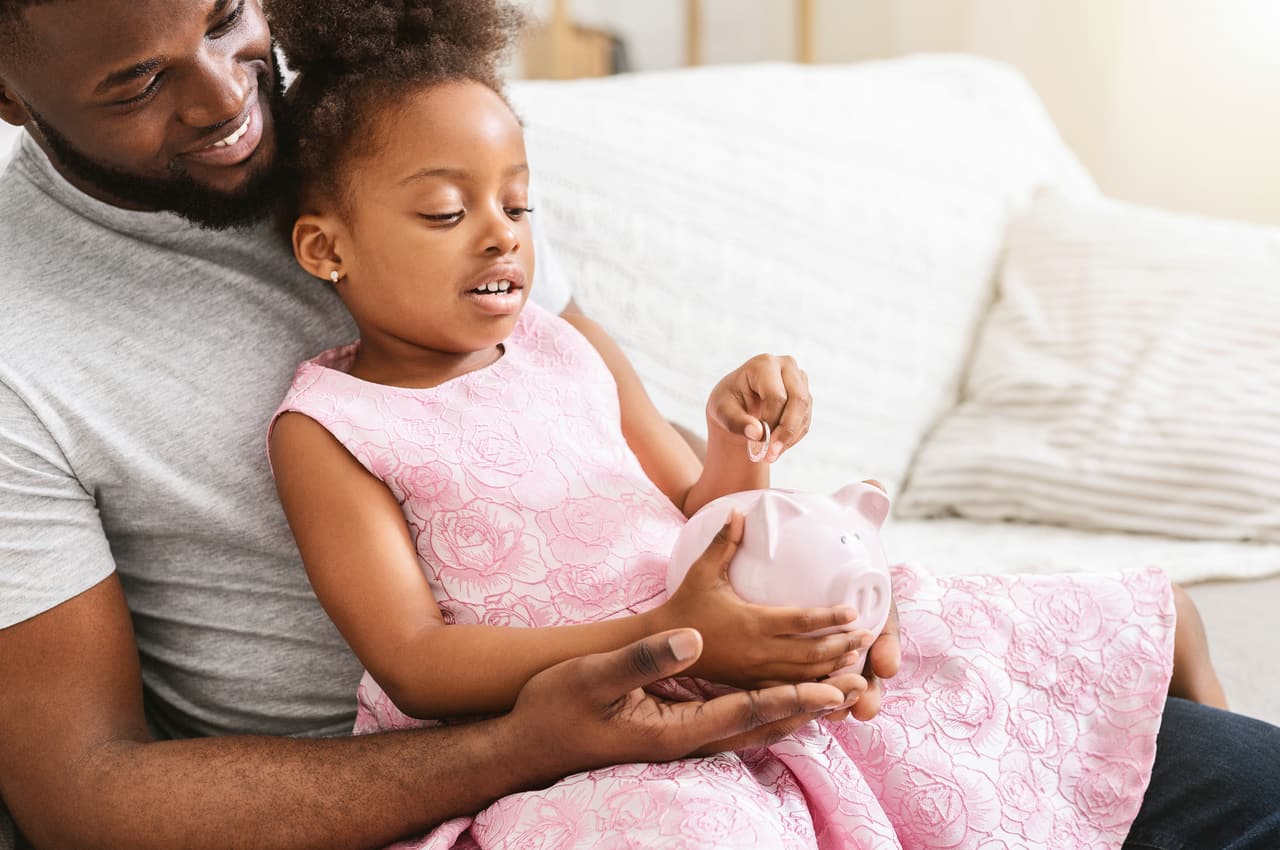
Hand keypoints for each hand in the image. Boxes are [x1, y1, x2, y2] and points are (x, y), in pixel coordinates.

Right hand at [502, 628, 850, 783]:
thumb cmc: (556, 710)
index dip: (793, 698)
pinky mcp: (674, 736)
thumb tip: (693, 641)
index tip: (834, 686)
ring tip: (838, 695)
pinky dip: (768, 712)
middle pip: (763, 726)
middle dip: (811, 707)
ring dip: (796, 710)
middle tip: (858, 690)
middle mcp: (686, 743)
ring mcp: (681, 743)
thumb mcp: (594, 679)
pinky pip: (734, 725)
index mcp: (675, 731)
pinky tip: (782, 703)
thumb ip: (643, 660)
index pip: (748, 713)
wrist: (529, 744)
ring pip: (753, 729)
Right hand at [656, 511, 870, 688]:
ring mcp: (756, 671)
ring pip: (804, 676)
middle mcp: (758, 650)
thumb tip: (738, 511)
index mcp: (752, 621)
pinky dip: (813, 688)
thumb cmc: (685, 604)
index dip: (831, 617)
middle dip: (842, 645)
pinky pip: (789, 691)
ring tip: (857, 658)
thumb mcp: (702, 571)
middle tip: (866, 636)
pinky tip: (829, 685)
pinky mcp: (751, 684)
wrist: (661, 646)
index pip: (801, 620)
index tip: (853, 612)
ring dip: (833, 668)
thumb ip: (723, 542)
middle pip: (811, 652)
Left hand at [707, 354, 810, 462]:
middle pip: (798, 401)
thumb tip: (758, 434)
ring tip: (770, 455)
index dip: (770, 421)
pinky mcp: (805, 395)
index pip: (776, 395)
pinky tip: (777, 447)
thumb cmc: (727, 404)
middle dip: (786, 432)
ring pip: (804, 412)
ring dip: (789, 438)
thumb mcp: (722, 412)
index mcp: (764, 364)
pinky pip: (805, 421)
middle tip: (771, 456)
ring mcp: (799, 379)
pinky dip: (792, 438)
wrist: (736, 403)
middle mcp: (786, 366)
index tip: (758, 444)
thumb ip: (737, 422)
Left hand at [826, 478, 898, 722]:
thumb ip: (856, 505)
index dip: (889, 645)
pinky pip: (824, 682)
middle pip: (871, 662)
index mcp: (870, 600)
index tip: (886, 664)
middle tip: (866, 706)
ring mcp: (842, 647)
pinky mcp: (817, 658)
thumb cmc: (825, 542)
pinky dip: (826, 698)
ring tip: (845, 717)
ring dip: (851, 699)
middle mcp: (861, 628)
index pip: (887, 625)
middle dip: (872, 686)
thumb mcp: (834, 524)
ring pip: (851, 678)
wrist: (805, 557)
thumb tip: (877, 487)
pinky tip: (820, 715)